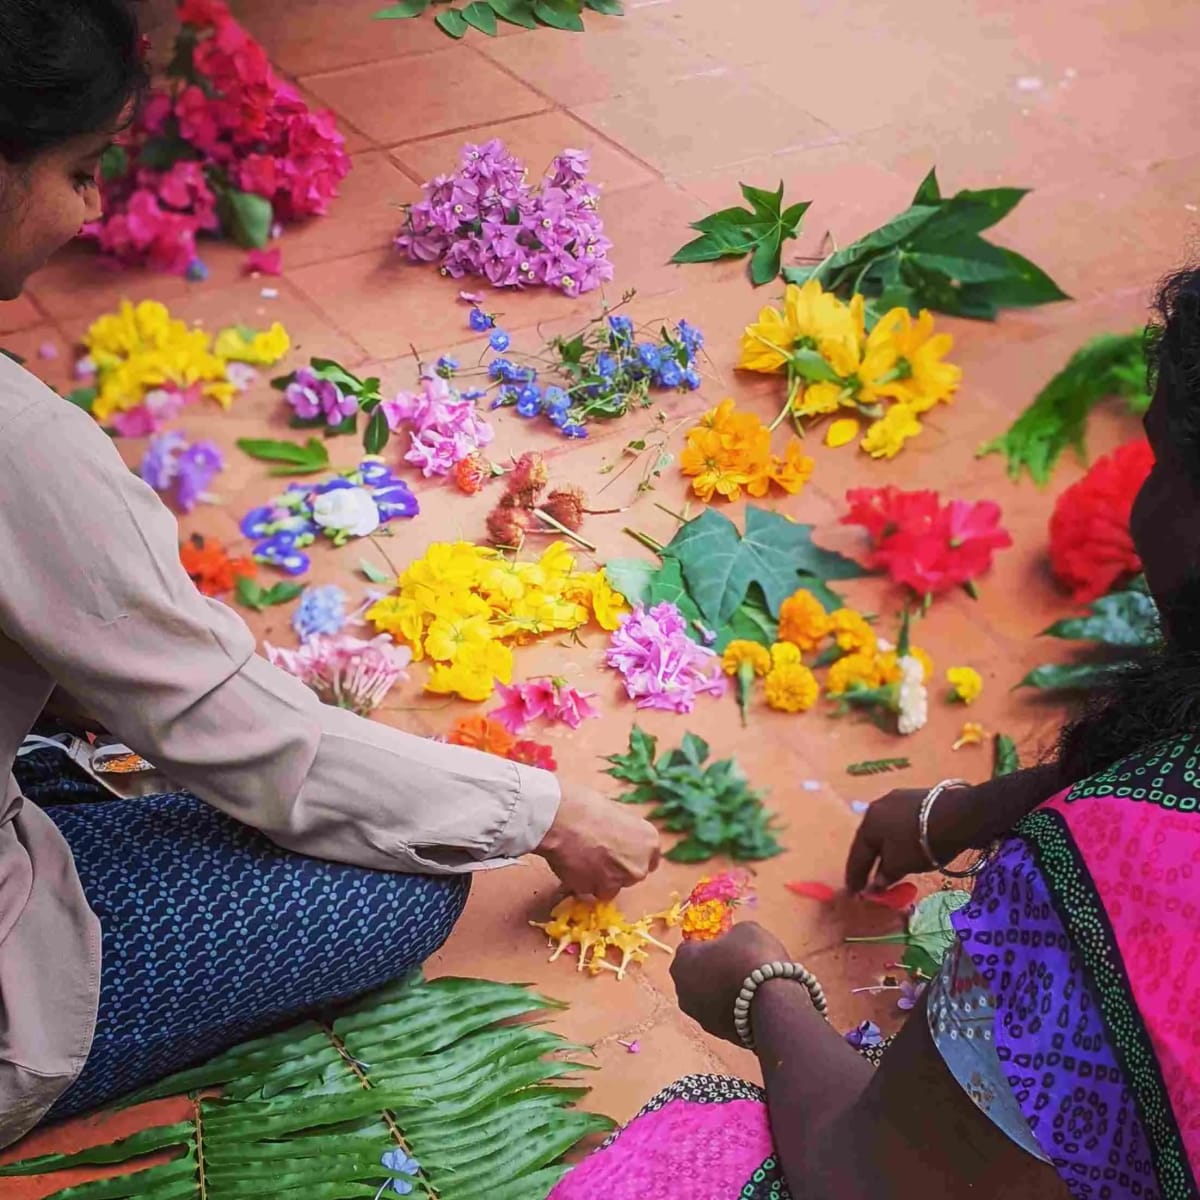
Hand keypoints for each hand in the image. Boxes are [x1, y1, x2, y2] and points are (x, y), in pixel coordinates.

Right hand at [535, 785, 660, 899]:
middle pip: (630, 875)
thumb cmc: (587, 806)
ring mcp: (618, 882)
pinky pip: (589, 890)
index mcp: (649, 842)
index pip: (650, 859)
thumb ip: (625, 832)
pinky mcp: (595, 891)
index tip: (621, 854)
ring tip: (581, 858)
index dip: (632, 857)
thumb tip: (618, 836)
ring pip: (610, 887)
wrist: (562, 819)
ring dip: (598, 878)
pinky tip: (572, 864)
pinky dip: (581, 882)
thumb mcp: (616, 811)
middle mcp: (639, 866)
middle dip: (615, 869)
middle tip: (596, 854)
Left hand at [671, 922, 789, 1044]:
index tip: (727, 944)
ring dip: (722, 990)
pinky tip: (753, 1002)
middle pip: (696, 974)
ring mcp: (699, 1017)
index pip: (690, 947)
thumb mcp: (744, 930)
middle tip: (737, 963)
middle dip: (712, 969)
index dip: (710, 943)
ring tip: (749, 984)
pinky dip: (733, 1008)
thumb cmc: (753, 957)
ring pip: (708, 997)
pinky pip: (723, 1014)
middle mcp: (683, 992)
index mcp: (682, 962)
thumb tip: (732, 942)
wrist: (774, 1003)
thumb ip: (730, 936)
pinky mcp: (718, 1034)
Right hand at [844, 784, 975, 893]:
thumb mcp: (899, 864)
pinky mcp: (916, 798)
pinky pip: (899, 824)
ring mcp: (897, 799)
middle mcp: (877, 807)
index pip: (857, 856)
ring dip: (884, 849)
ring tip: (886, 864)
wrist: (957, 815)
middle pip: (869, 840)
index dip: (855, 877)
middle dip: (868, 861)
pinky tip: (904, 847)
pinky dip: (898, 839)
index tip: (853, 894)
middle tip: (866, 880)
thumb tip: (875, 885)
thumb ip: (884, 875)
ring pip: (885, 830)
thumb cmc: (920, 843)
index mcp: (868, 824)